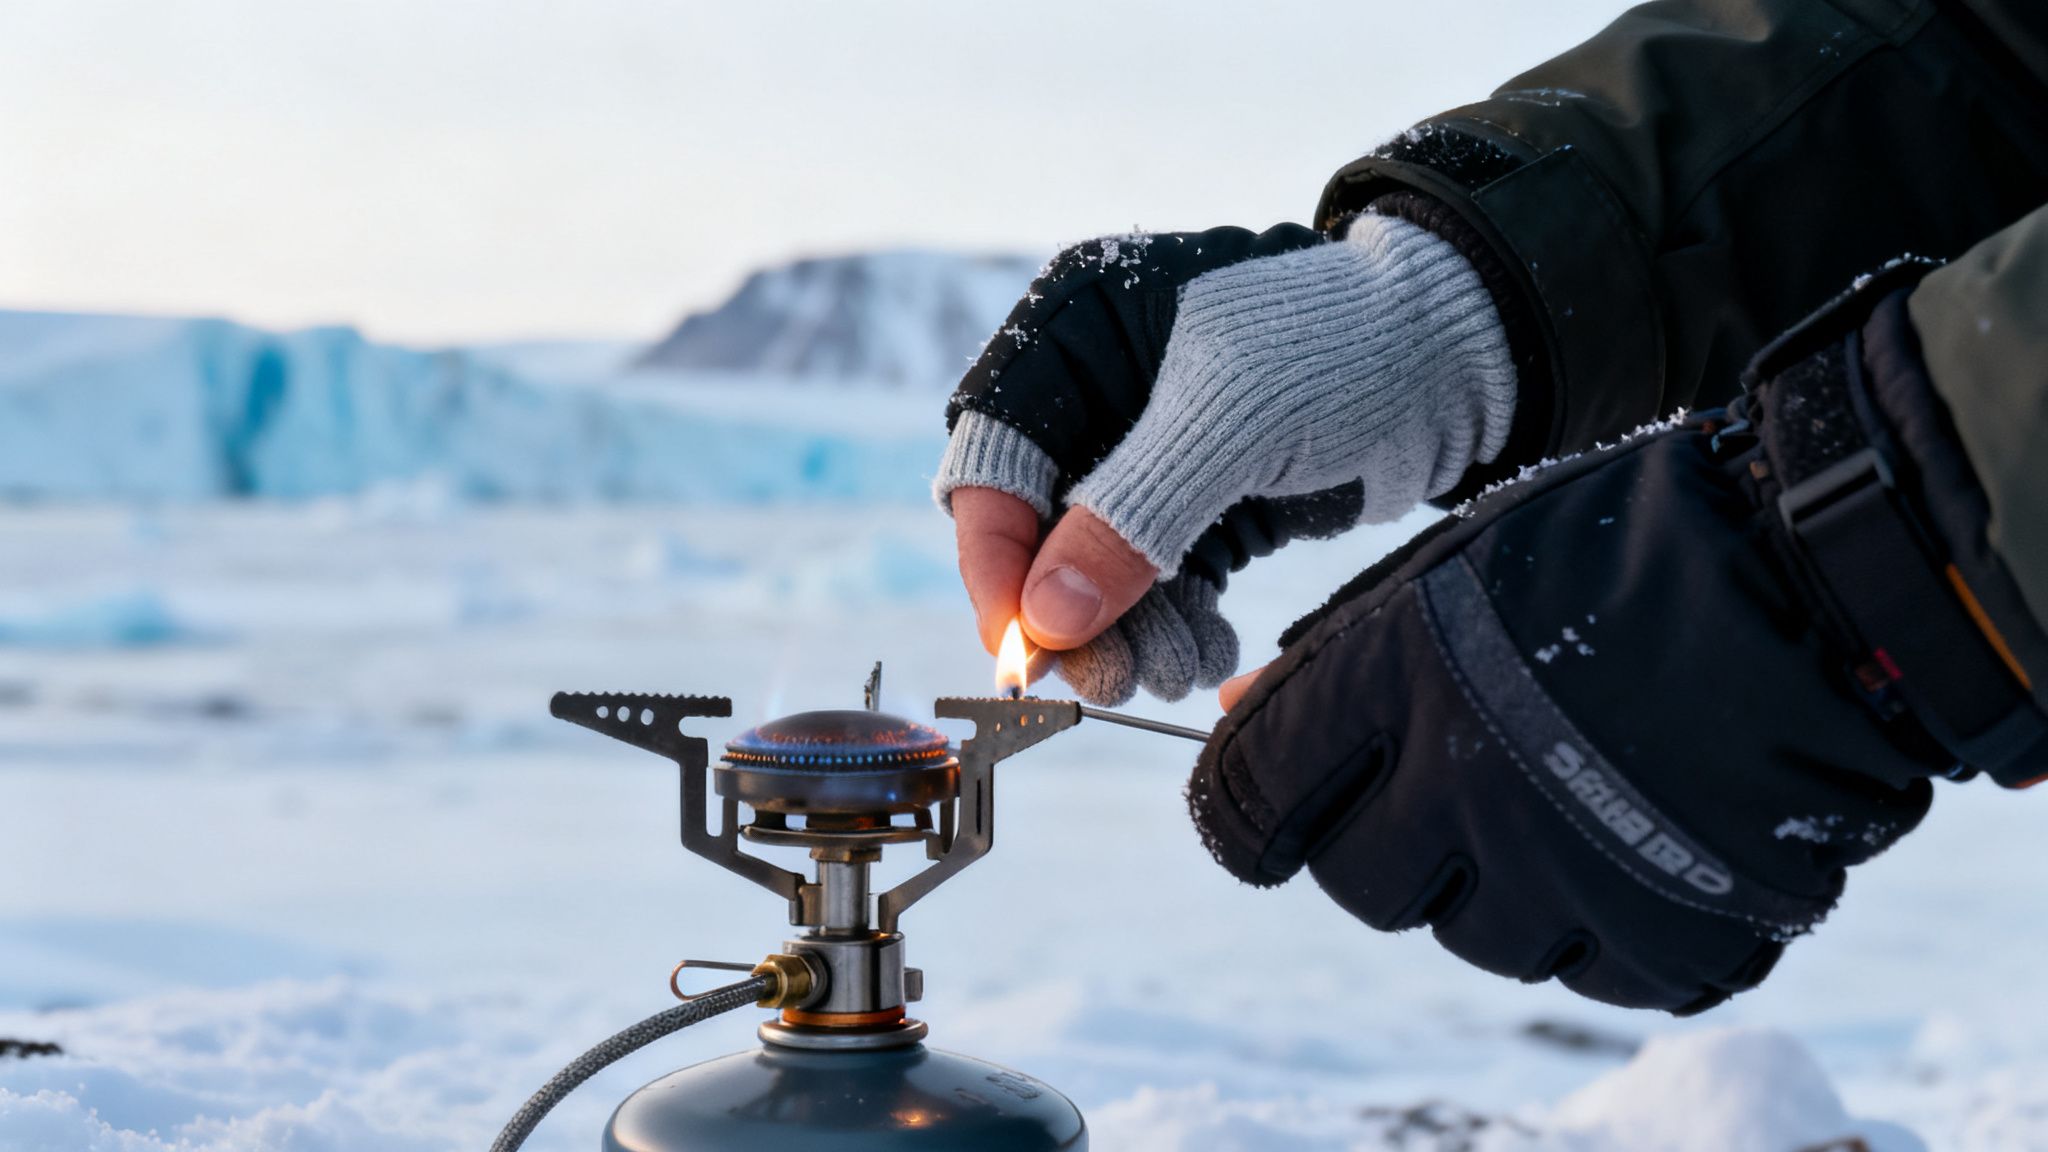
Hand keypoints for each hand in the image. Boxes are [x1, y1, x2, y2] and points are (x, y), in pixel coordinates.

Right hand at [940, 216, 1514, 703]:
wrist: (1461, 356)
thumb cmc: (1347, 345)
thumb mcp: (1234, 422)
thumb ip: (1134, 515)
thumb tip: (1044, 621)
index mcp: (1076, 328)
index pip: (996, 456)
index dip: (997, 556)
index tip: (1025, 642)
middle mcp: (1094, 389)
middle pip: (1038, 527)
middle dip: (1072, 613)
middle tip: (1110, 680)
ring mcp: (1145, 451)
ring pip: (1096, 570)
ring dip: (1129, 633)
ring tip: (1180, 669)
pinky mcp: (1197, 501)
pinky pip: (1155, 584)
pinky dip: (1174, 627)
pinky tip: (1210, 655)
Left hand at [1189, 270, 2047, 1010]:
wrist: (1827, 576)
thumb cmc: (1618, 546)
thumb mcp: (1451, 567)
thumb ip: (1332, 656)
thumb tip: (1227, 724)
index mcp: (1400, 686)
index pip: (1249, 806)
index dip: (1246, 812)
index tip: (1266, 811)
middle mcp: (1472, 795)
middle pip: (1361, 886)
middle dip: (1383, 841)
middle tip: (1446, 781)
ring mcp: (1577, 878)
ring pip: (1475, 936)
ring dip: (1499, 879)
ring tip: (1566, 788)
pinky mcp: (1677, 936)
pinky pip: (1595, 970)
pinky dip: (1606, 919)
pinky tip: (1638, 835)